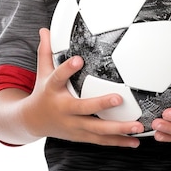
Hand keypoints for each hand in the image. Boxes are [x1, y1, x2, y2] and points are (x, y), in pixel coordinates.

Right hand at [20, 28, 143, 146]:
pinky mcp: (80, 136)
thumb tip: (44, 28)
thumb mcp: (42, 71)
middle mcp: (63, 109)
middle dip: (100, 104)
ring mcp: (73, 125)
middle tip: (119, 98)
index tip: (79, 59)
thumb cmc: (43, 90)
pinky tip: (136, 141)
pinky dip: (118, 141)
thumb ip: (47, 50)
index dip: (67, 69)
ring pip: (96, 129)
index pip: (58, 77)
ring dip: (117, 129)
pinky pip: (101, 140)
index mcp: (53, 90)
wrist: (32, 122)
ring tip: (137, 125)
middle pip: (82, 108)